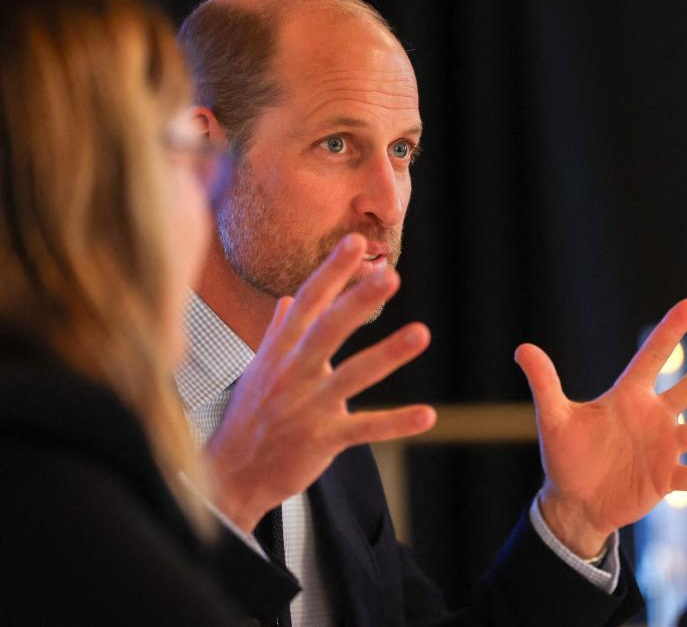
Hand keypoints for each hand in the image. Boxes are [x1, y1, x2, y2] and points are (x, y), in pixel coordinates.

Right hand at [203, 233, 435, 531]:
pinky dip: (395, 423)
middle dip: (358, 301)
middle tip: (390, 275)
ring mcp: (307, 407)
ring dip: (388, 354)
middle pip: (328, 330)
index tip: (355, 241)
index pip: (307, 301)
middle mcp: (292, 373)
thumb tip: (287, 300)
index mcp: (279, 351)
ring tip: (421, 333)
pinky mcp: (321, 441)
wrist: (227, 476)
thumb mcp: (259, 369)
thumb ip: (277, 332)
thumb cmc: (247, 418)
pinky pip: (363, 429)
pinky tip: (427, 415)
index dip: (331, 271)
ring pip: (352, 376)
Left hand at [515, 299, 686, 557]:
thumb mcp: (554, 419)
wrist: (575, 500)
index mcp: (628, 397)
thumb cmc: (566, 456)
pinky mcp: (665, 479)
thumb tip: (521, 348)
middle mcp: (653, 417)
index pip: (652, 357)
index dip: (669, 331)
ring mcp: (663, 448)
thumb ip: (544, 384)